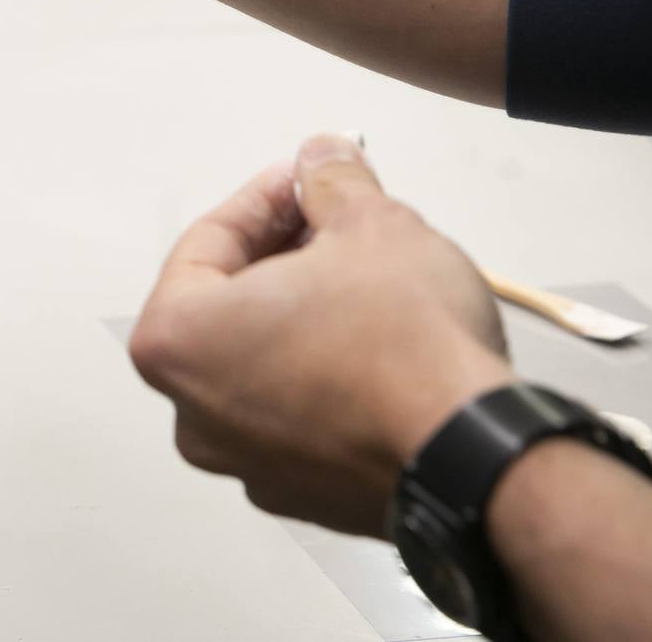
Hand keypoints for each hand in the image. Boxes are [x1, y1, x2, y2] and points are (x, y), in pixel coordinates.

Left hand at [129, 135, 512, 536]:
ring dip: (307, 313)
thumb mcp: (370, 225)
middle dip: (285, 254)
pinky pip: (301, 412)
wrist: (476, 457)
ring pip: (266, 360)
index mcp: (175, 340)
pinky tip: (380, 347)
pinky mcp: (303, 492)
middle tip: (337, 220)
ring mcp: (245, 461)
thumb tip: (322, 159)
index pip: (208, 241)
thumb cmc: (405, 345)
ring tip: (368, 277)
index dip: (266, 198)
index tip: (307, 177)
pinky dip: (327, 374)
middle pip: (230, 304)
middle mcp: (191, 411)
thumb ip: (332, 182)